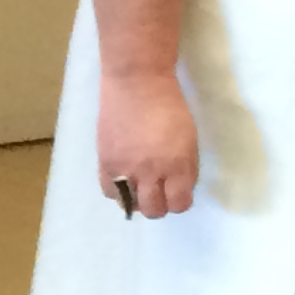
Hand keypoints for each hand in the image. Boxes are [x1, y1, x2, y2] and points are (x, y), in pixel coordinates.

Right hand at [98, 67, 198, 217]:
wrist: (137, 84)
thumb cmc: (171, 105)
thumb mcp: (189, 138)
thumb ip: (185, 166)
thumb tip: (179, 187)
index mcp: (178, 163)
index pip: (180, 203)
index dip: (181, 201)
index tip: (180, 194)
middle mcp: (151, 171)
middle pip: (155, 209)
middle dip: (161, 205)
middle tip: (161, 193)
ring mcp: (125, 168)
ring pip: (131, 205)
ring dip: (139, 200)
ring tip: (142, 186)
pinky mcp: (105, 162)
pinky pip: (110, 192)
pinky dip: (118, 192)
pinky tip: (125, 181)